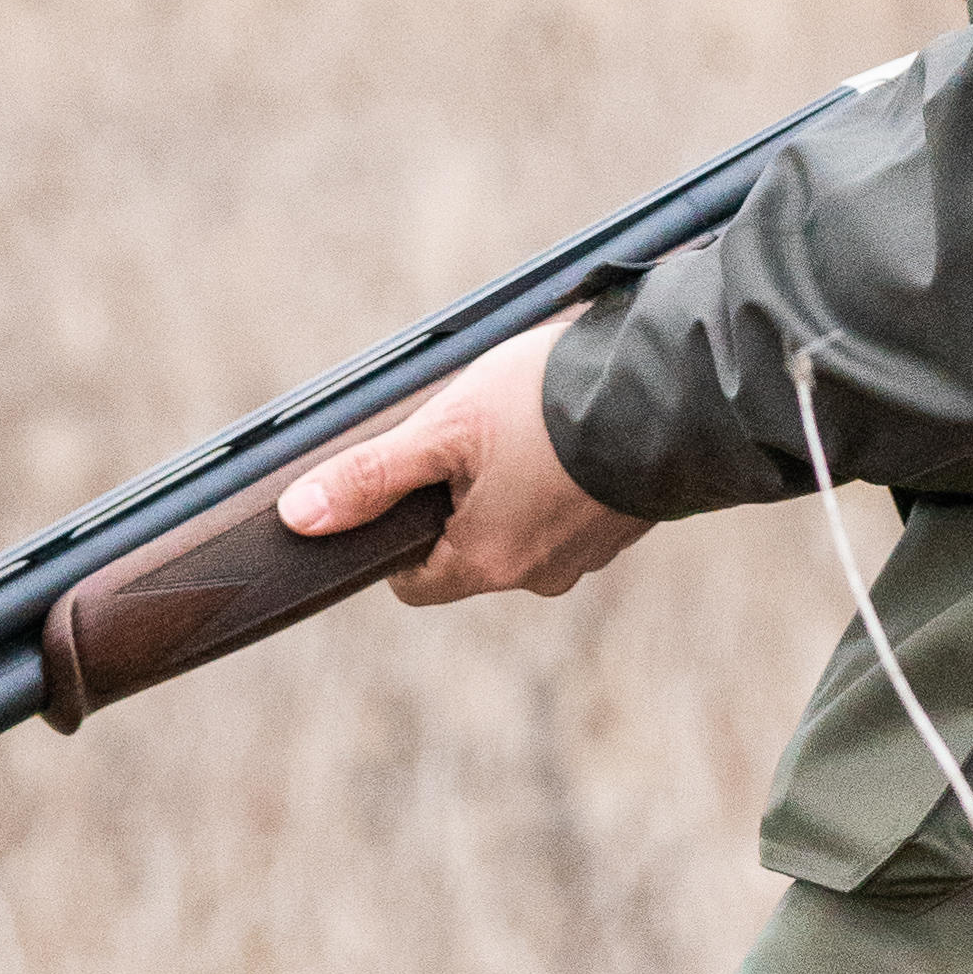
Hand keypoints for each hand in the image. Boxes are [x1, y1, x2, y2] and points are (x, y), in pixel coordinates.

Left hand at [279, 327, 641, 607]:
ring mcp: (588, 555)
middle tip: (473, 437)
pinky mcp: (626, 525)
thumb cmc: (551, 408)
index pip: (413, 581)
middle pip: (469, 553)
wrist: (673, 393)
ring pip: (525, 531)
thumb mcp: (445, 429)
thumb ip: (370, 477)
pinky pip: (574, 513)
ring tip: (529, 426)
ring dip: (517, 488)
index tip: (411, 480)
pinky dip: (565, 480)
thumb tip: (299, 518)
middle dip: (461, 500)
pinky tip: (572, 433)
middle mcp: (537, 575)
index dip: (398, 532)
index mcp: (485, 563)